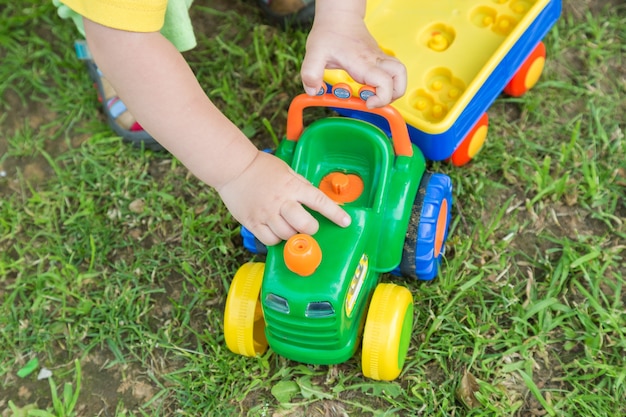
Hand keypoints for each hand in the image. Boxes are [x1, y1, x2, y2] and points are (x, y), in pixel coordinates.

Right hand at [217, 151, 351, 245]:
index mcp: (293, 186)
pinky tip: (275, 231)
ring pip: (287, 235)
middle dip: (311, 229)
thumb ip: (301, 185)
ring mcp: (266, 213)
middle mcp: (281, 201)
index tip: (345, 222)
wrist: (233, 167)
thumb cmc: (261, 167)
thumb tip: (315, 199)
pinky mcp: (253, 222)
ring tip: (288, 226)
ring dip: (292, 235)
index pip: (319, 201)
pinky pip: (270, 240)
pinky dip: (276, 240)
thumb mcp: (287, 170)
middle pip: (305, 225)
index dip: (335, 213)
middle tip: (308, 226)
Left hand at [300, 8, 406, 107]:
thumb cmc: (329, 32)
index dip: (380, 99)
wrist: (339, 16)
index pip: (385, 83)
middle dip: (390, 97)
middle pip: (400, 80)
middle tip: (373, 101)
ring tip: (374, 95)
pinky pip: (392, 72)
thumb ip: (310, 73)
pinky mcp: (378, 58)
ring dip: (392, 89)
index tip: (366, 103)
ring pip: (399, 75)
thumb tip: (313, 92)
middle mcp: (375, 61)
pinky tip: (368, 85)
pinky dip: (386, 83)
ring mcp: (379, 59)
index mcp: (363, 63)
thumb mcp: (314, 53)